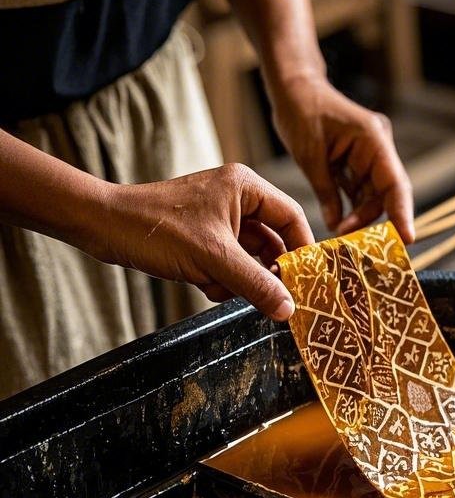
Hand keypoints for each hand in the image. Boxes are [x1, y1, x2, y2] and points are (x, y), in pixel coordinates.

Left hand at [96, 163, 314, 319]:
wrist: (102, 227)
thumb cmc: (156, 229)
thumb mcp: (214, 260)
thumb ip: (256, 284)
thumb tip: (289, 309)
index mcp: (245, 188)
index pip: (292, 217)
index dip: (303, 249)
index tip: (308, 280)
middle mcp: (236, 199)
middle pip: (272, 241)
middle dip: (265, 270)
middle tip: (270, 295)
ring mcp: (219, 218)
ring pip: (250, 256)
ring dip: (240, 278)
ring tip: (221, 286)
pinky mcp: (203, 236)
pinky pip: (229, 262)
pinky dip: (222, 278)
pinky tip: (204, 283)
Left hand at [270, 74, 414, 241]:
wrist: (294, 89)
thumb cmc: (301, 112)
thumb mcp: (310, 156)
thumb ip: (326, 192)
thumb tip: (336, 226)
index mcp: (373, 140)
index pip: (395, 183)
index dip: (403, 213)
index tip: (408, 239)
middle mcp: (377, 148)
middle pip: (387, 193)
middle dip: (373, 219)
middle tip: (356, 245)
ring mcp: (369, 155)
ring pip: (373, 195)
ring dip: (360, 215)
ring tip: (341, 234)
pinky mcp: (358, 161)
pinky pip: (361, 189)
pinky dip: (353, 206)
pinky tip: (341, 222)